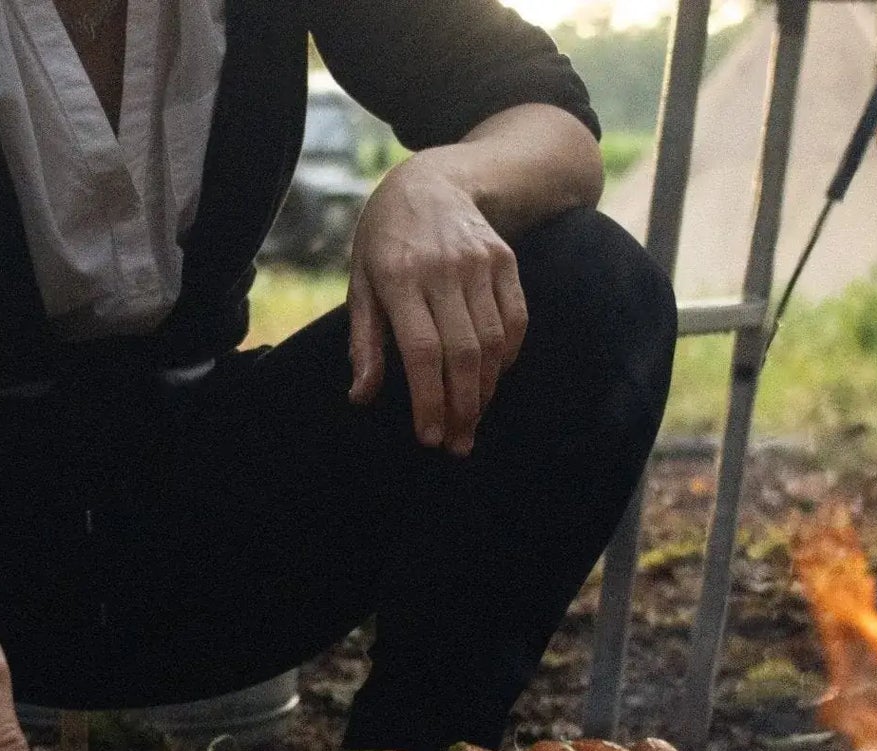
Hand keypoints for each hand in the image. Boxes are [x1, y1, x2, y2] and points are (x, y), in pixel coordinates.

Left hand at [347, 150, 528, 457]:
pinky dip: (507, 358)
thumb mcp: (362, 284)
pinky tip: (493, 380)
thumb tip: (361, 397)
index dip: (430, 399)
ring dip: (486, 391)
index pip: (422, 351)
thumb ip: (365, 342)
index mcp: (399, 277)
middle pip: (463, 354)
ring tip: (473, 422)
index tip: (430, 437)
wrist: (431, 180)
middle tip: (457, 444)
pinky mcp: (505, 260)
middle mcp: (443, 269)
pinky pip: (515, 320)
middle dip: (462, 408)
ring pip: (492, 343)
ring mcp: (479, 263)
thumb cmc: (386, 242)